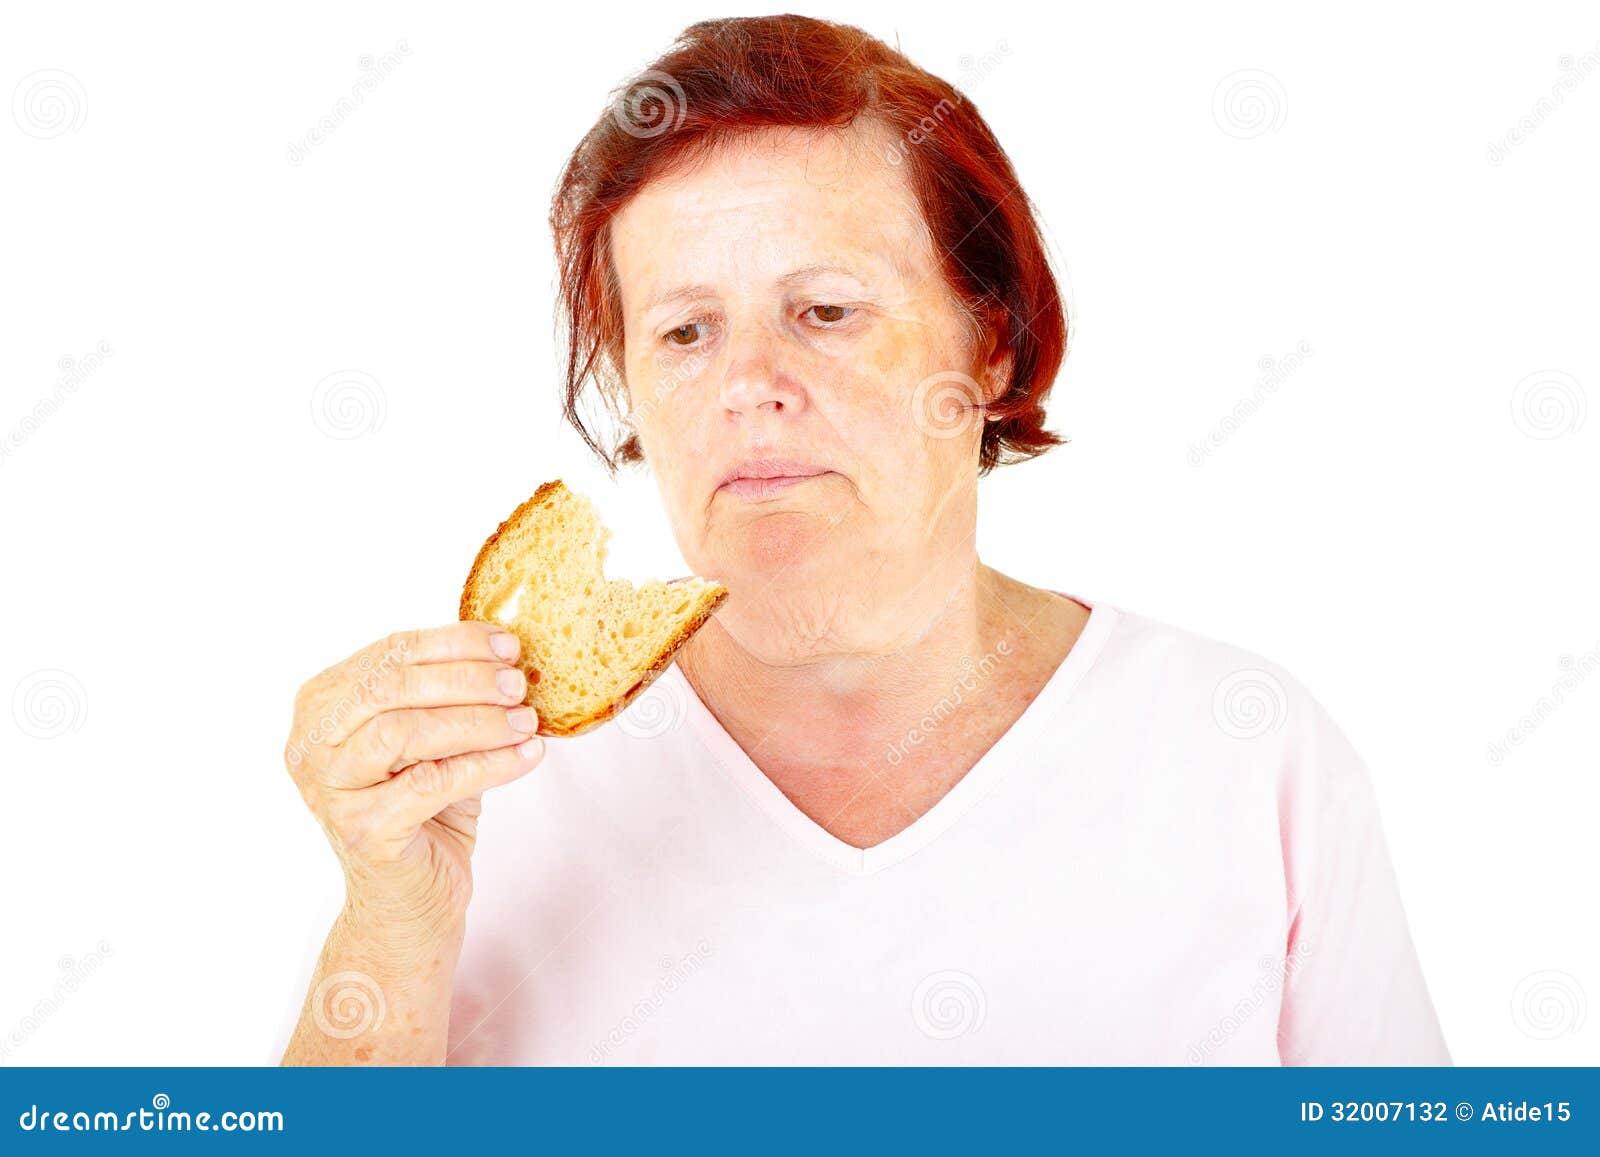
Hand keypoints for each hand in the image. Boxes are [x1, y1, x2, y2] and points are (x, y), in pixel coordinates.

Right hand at [284, 622, 542, 933]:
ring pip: (405, 731)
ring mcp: (331, 791)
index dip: (452, 643)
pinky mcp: (363, 831)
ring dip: (477, 720)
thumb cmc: (424, 813)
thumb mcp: (433, 741)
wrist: (411, 902)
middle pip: (390, 687)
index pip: (388, 654)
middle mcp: (311, 746)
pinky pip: (433, 782)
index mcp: (322, 706)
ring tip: (525, 721)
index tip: (507, 644)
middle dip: (465, 678)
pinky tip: (525, 756)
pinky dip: (488, 764)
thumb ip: (448, 696)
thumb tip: (507, 652)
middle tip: (517, 684)